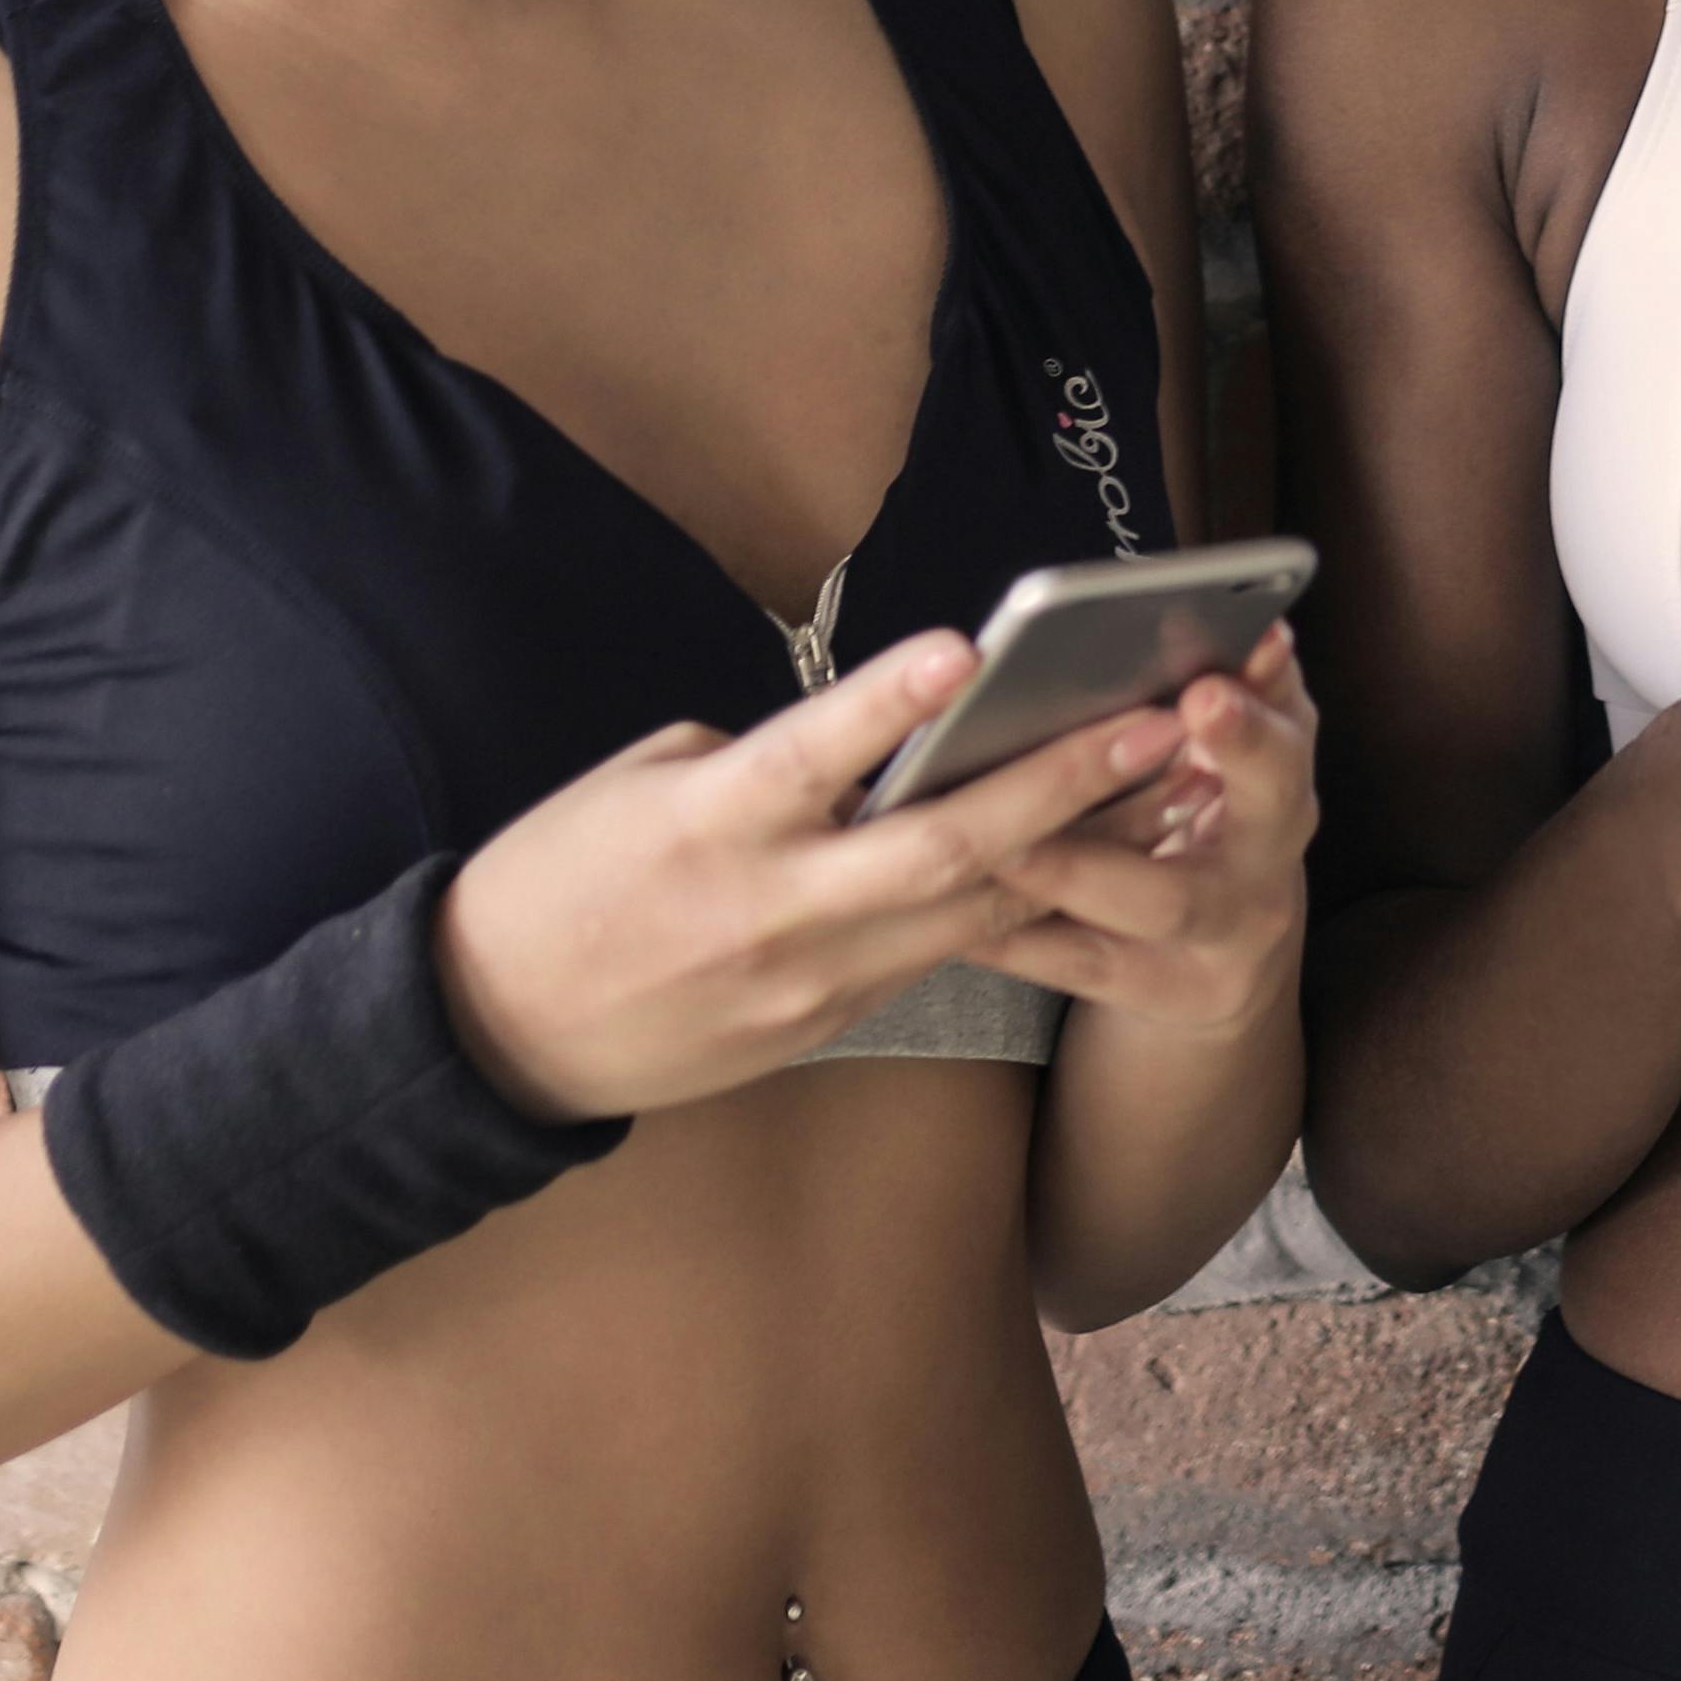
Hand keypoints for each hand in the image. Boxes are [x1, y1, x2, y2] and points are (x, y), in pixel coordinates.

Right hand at [433, 630, 1194, 1122]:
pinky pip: (943, 955)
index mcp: (710, 825)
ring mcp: (812, 978)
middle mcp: (774, 907)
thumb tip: (875, 736)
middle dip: (1059, 786)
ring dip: (1081, 849)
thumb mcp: (642, 784)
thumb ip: (763, 760)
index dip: (890, 702)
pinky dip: (1025, 903)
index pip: (812, 755)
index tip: (970, 646)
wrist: (501, 1033)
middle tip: (1158, 722)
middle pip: (939, 849)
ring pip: (972, 913)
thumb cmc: (563, 877)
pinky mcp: (831, 1020)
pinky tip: (1098, 860)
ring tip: (1179, 786)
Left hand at [985, 634, 1318, 1041]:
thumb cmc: (1206, 827)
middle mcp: (1270, 856)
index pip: (1291, 727)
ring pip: (1160, 897)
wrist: (1219, 965)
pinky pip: (1081, 961)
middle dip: (1232, 750)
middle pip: (1268, 805)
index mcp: (1281, 781)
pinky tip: (955, 907)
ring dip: (1081, 859)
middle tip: (1183, 704)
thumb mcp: (1233, 764)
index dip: (1264, 700)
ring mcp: (1223, 933)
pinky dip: (1017, 934)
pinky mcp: (1161, 989)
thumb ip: (1229, 696)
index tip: (1230, 662)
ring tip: (1009, 829)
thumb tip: (1218, 623)